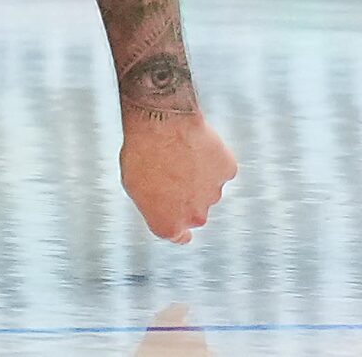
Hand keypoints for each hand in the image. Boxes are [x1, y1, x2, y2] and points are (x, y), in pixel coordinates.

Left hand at [119, 109, 235, 241]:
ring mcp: (214, 194)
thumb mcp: (134, 183)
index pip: (178, 236)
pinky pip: (218, 166)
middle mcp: (195, 217)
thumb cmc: (141, 152)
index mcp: (168, 225)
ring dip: (197, 174)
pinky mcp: (227, 172)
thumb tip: (166, 204)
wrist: (162, 124)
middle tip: (169, 169)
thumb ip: (154, 202)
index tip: (180, 224)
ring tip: (177, 150)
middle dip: (185, 196)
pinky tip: (195, 142)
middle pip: (193, 210)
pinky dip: (210, 157)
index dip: (179, 229)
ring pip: (207, 187)